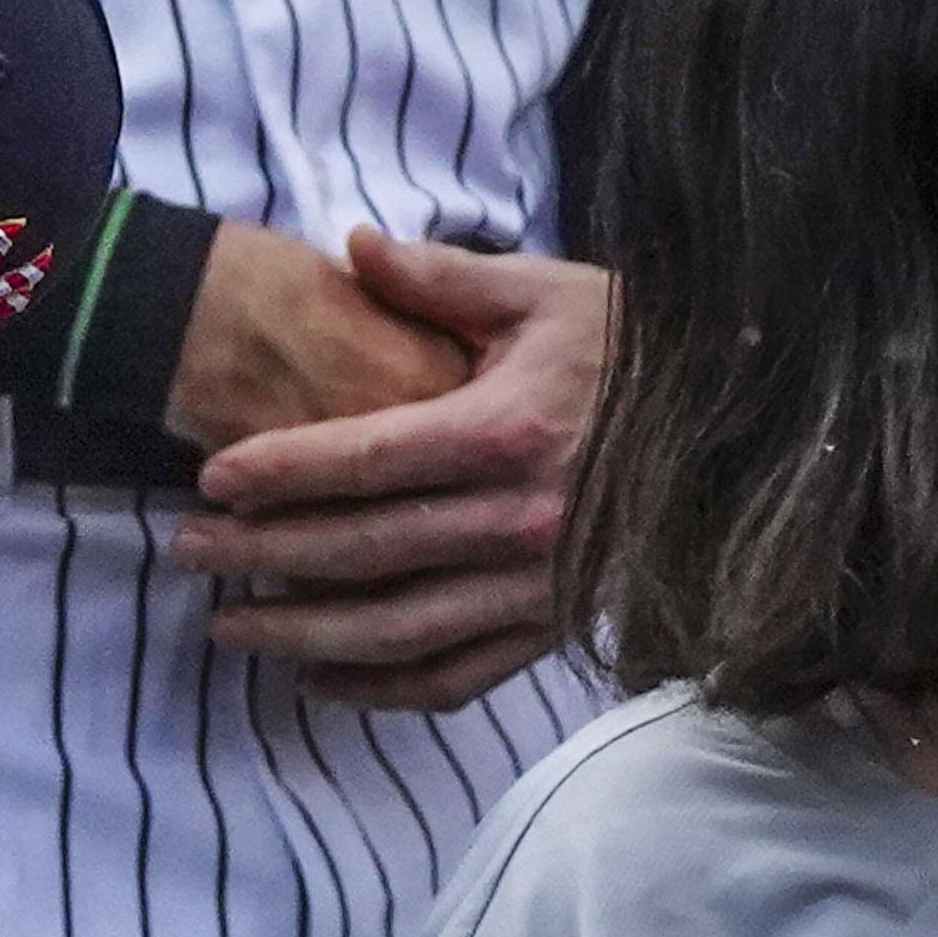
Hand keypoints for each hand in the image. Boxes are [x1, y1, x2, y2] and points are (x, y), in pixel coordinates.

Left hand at [173, 232, 614, 712]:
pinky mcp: (554, 630)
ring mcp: (536, 589)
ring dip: (298, 635)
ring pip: (393, 630)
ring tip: (226, 626)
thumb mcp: (549, 295)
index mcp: (507, 433)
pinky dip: (380, 690)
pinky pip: (454, 678)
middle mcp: (517, 522)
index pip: (363, 460)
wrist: (750, 425)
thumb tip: (352, 246)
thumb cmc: (638, 351)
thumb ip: (442, 278)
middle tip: (187, 552)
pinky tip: (318, 678)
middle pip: (359, 551)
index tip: (211, 479)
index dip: (277, 472)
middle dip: (260, 556)